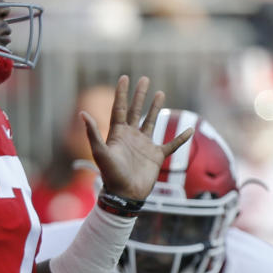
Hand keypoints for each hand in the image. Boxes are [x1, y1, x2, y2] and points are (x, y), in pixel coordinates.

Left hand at [82, 75, 191, 200]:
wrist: (125, 195)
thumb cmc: (111, 175)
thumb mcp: (100, 152)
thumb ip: (92, 133)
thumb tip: (82, 113)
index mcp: (118, 134)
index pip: (119, 108)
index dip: (121, 93)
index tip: (124, 77)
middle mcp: (131, 136)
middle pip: (135, 110)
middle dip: (139, 95)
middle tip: (144, 79)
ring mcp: (145, 145)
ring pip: (152, 122)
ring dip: (156, 108)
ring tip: (160, 92)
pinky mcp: (156, 156)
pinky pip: (172, 144)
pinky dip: (181, 138)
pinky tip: (189, 129)